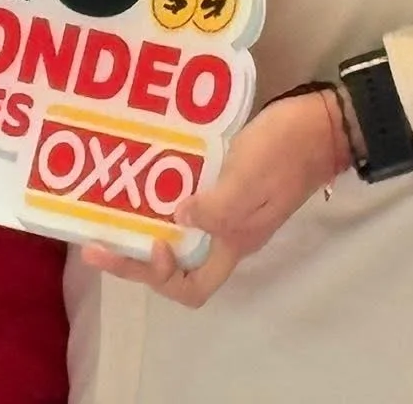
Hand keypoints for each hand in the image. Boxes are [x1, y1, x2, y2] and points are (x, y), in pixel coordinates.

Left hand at [82, 88, 349, 306]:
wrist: (321, 123)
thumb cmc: (286, 151)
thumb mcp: (249, 177)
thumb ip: (217, 206)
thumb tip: (178, 220)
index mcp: (233, 241)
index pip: (192, 288)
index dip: (163, 277)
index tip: (151, 242)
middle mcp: (225, 233)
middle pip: (173, 265)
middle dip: (132, 258)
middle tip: (92, 242)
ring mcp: (224, 208)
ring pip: (173, 233)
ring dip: (140, 227)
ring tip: (103, 213)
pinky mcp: (221, 183)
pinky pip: (182, 201)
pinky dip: (158, 196)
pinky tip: (137, 177)